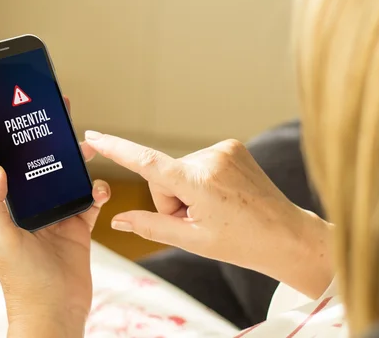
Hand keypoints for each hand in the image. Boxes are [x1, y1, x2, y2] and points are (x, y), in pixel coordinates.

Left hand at [0, 97, 110, 337]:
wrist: (56, 313)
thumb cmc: (24, 283)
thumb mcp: (3, 242)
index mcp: (14, 210)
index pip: (18, 169)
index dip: (25, 145)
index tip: (33, 119)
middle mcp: (36, 211)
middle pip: (48, 170)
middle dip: (57, 148)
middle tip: (69, 128)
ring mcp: (59, 219)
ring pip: (72, 182)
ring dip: (81, 167)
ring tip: (88, 152)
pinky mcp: (80, 229)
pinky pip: (91, 203)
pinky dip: (97, 193)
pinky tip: (100, 191)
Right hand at [83, 131, 333, 297]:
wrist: (285, 235)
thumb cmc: (242, 242)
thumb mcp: (192, 240)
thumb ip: (150, 226)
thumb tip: (118, 219)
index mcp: (199, 183)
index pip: (147, 163)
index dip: (117, 149)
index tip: (94, 135)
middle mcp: (210, 157)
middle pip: (163, 176)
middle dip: (170, 199)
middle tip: (197, 220)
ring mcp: (224, 149)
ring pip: (180, 170)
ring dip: (187, 190)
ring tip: (215, 209)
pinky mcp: (232, 146)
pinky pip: (198, 163)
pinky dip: (201, 180)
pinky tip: (222, 196)